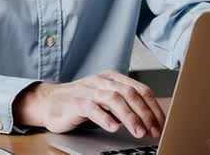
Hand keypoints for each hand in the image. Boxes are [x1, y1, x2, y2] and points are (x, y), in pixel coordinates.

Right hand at [13, 70, 165, 137]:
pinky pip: (92, 108)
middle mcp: (103, 81)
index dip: (153, 107)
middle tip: (152, 130)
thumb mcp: (106, 100)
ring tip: (138, 131)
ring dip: (129, 117)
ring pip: (114, 99)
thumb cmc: (81, 103)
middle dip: (145, 113)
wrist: (50, 102)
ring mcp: (89, 90)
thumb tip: (150, 118)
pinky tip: (113, 128)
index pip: (140, 89)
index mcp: (113, 78)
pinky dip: (105, 118)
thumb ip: (124, 104)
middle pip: (130, 93)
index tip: (160, 123)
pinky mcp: (76, 102)